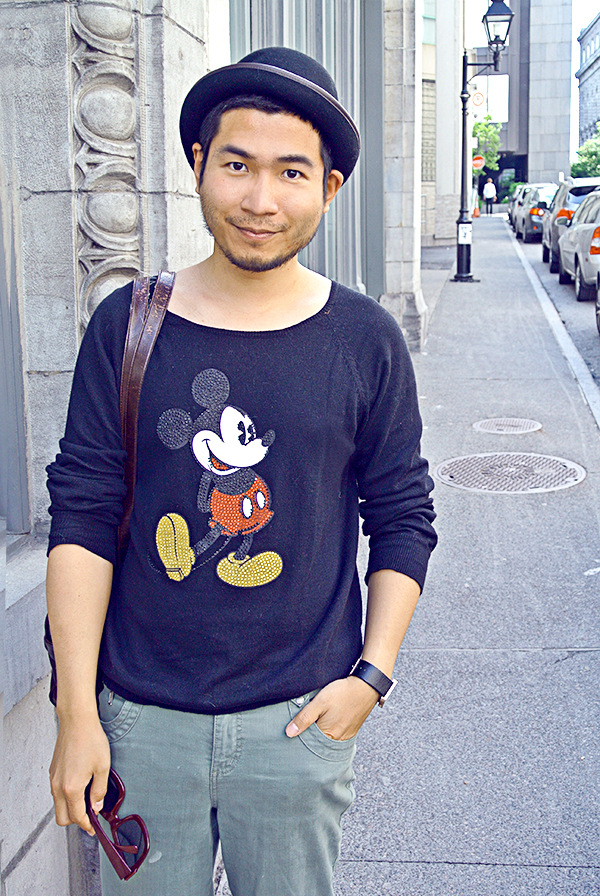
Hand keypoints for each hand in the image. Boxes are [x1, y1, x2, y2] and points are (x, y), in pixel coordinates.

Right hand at [49, 711, 110, 834]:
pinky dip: (66, 797)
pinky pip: (56, 793)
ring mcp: (53, 779)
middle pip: (62, 817)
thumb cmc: (90, 740)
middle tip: (90, 815)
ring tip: (87, 799)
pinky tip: (80, 786)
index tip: (93, 828)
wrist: (76, 721)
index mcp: (71, 788)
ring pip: (58, 805)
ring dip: (70, 808)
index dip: (87, 825)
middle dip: (76, 821)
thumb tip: (96, 806)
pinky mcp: (53, 771)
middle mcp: (58, 786)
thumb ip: (99, 791)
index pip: (77, 817)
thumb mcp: (103, 767)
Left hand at [285, 676, 378, 741]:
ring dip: (321, 731)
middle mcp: (338, 739)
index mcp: (328, 735)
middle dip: (310, 734)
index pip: (308, 742)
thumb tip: (289, 733)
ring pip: (328, 737)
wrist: (366, 686)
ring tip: (318, 719)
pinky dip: (330, 729)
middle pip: (318, 741)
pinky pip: (337, 734)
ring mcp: (346, 736)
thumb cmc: (343, 693)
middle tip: (306, 721)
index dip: (300, 734)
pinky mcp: (351, 730)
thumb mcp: (319, 702)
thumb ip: (304, 718)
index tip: (294, 728)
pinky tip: (328, 719)